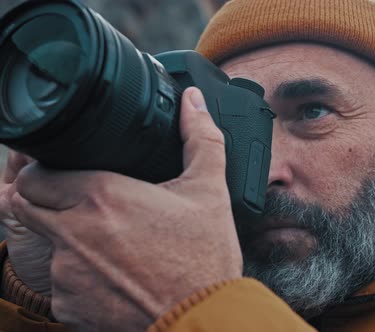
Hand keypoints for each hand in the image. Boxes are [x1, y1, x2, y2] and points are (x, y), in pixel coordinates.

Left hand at [9, 87, 242, 330]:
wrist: (203, 320)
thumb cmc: (204, 258)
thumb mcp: (209, 191)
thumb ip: (199, 138)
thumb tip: (193, 101)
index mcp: (102, 196)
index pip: (32, 174)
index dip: (45, 171)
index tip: (66, 174)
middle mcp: (73, 232)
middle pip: (24, 204)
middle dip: (44, 199)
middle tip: (83, 203)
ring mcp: (66, 274)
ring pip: (45, 244)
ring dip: (67, 239)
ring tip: (112, 244)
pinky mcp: (69, 308)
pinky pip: (61, 284)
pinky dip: (80, 277)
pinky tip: (116, 275)